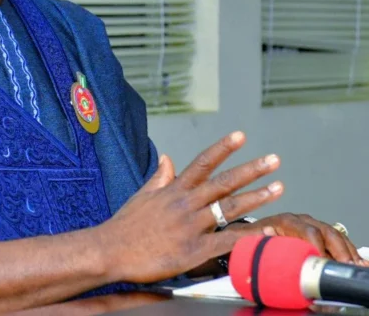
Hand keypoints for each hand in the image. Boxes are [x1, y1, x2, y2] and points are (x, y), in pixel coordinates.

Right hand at [95, 131, 283, 283]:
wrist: (111, 250)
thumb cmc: (126, 225)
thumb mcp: (142, 195)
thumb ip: (160, 177)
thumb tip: (168, 159)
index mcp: (173, 189)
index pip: (202, 162)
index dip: (222, 148)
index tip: (240, 136)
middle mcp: (185, 204)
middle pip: (223, 183)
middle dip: (251, 170)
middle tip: (273, 160)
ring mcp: (190, 227)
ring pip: (229, 208)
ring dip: (256, 198)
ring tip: (278, 188)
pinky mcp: (193, 251)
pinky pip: (226, 242)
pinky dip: (247, 237)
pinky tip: (265, 232)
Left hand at [227, 214, 366, 265]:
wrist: (244, 235)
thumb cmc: (244, 237)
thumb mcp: (244, 237)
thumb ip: (251, 235)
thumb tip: (264, 233)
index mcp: (283, 220)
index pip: (307, 230)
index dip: (318, 246)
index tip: (325, 260)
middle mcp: (298, 220)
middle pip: (325, 231)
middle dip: (339, 249)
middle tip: (346, 265)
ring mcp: (308, 227)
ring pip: (334, 235)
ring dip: (347, 250)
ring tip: (355, 265)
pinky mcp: (315, 235)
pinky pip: (335, 241)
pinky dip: (347, 251)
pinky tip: (356, 261)